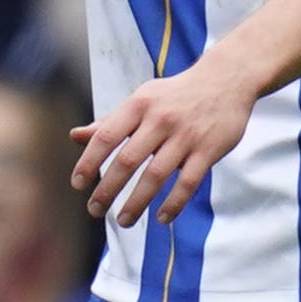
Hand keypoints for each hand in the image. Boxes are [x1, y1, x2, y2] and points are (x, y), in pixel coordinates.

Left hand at [69, 53, 259, 227]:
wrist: (225, 81)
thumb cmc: (174, 95)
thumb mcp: (140, 100)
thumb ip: (110, 122)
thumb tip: (75, 136)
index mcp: (138, 106)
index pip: (106, 137)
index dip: (89, 162)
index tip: (78, 185)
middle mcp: (159, 120)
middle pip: (127, 160)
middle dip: (108, 189)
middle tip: (94, 210)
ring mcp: (185, 136)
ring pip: (156, 175)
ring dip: (137, 202)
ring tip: (123, 220)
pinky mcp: (208, 150)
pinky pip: (188, 182)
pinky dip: (174, 203)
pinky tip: (161, 218)